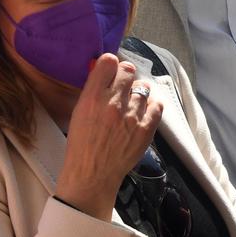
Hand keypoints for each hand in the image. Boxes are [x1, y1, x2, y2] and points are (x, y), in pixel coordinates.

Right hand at [53, 54, 162, 218]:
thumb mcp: (78, 113)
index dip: (110, 64)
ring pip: (143, 88)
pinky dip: (151, 107)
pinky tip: (143, 113)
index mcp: (92, 98)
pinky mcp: (146, 129)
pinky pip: (157, 105)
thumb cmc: (82, 145)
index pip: (108, 62)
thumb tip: (104, 72)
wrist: (92, 175)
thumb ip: (92, 91)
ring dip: (138, 93)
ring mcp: (132, 116)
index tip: (111, 70)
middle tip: (122, 86)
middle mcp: (113, 103)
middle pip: (128, 71)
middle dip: (125, 76)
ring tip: (131, 105)